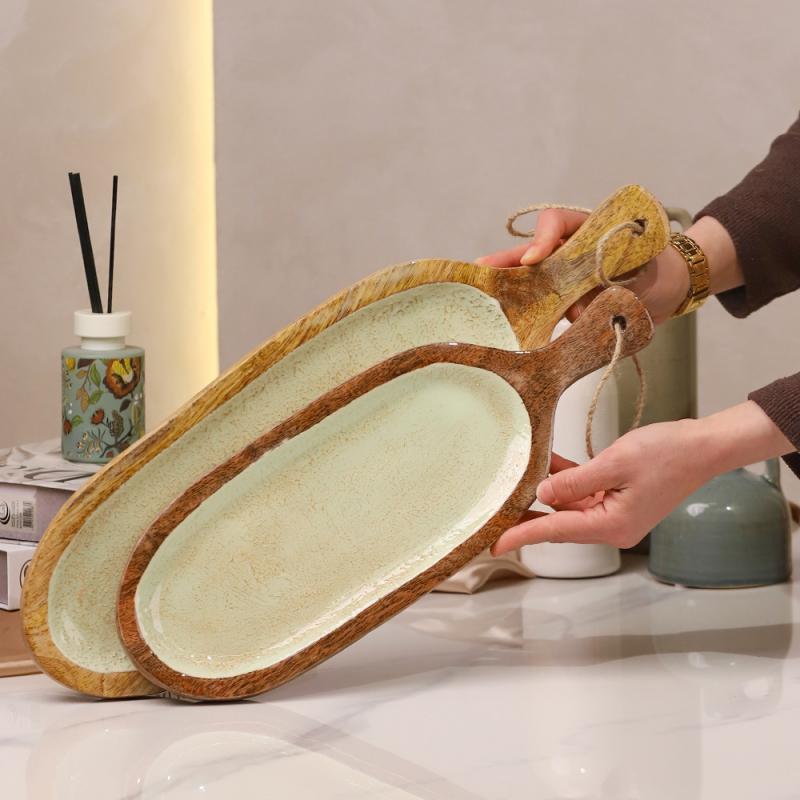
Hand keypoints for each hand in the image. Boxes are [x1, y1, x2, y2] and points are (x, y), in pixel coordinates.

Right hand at [477, 210, 742, 324]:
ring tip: (481, 302)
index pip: (555, 222)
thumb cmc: (658, 267)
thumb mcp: (643, 263)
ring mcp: (562, 279)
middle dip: (503, 263)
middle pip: (530, 254)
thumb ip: (613, 281)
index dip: (543, 238)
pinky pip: (540, 309)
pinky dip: (525, 319)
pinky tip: (506, 330)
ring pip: (529, 282)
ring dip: (508, 292)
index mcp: (586, 229)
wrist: (670, 287)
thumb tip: (580, 310)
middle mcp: (568, 252)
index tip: (536, 257)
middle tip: (478, 270)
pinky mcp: (563, 304)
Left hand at [492, 401, 793, 553]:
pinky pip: (584, 495)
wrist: (703, 447)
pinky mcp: (618, 502)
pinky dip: (567, 482)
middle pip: (559, 523)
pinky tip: (548, 466)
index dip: (522, 535)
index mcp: (612, 525)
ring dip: (547, 493)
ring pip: (569, 508)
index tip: (495, 544)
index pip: (555, 531)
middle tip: (495, 511)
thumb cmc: (668, 453)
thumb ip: (575, 482)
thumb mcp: (614, 463)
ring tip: (515, 482)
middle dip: (528, 515)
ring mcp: (615, 515)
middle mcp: (612, 527)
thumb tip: (543, 493)